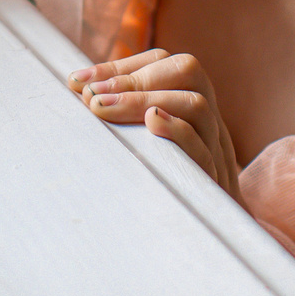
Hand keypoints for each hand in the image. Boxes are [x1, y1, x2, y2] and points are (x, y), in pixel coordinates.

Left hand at [68, 50, 240, 192]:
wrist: (209, 232)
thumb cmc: (165, 181)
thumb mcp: (147, 143)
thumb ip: (123, 115)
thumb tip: (78, 88)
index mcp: (189, 103)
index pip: (163, 62)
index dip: (120, 67)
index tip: (78, 82)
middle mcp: (207, 118)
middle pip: (187, 71)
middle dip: (132, 79)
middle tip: (91, 97)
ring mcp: (216, 148)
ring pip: (196, 104)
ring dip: (142, 101)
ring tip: (102, 108)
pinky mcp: (215, 181)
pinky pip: (204, 149)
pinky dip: (175, 130)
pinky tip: (150, 123)